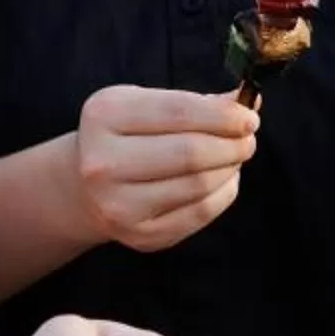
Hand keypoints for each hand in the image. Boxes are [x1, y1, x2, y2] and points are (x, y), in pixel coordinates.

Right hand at [72, 85, 258, 254]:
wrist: (84, 187)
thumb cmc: (126, 136)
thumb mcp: (147, 105)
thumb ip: (195, 103)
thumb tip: (245, 100)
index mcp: (105, 116)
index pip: (179, 112)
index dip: (224, 115)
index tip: (250, 116)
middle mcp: (104, 162)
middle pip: (191, 153)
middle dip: (232, 144)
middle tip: (248, 139)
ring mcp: (119, 204)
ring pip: (199, 184)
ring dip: (230, 168)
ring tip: (235, 157)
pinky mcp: (140, 234)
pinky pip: (200, 213)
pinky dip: (223, 194)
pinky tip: (223, 181)